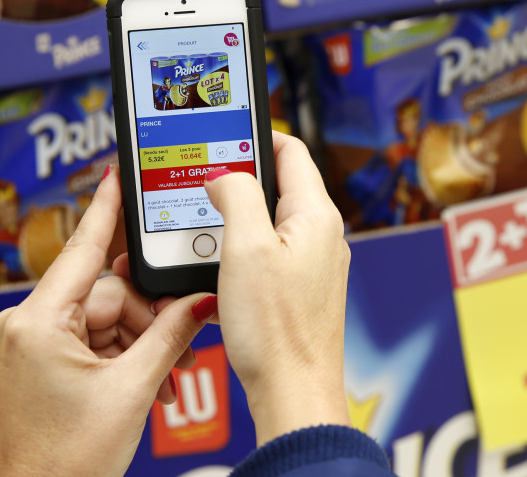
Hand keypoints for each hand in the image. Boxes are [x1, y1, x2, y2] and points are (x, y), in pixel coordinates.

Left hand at [0, 166, 211, 476]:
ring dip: (144, 342)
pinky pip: (98, 337)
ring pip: (110, 316)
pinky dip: (127, 354)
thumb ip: (171, 334)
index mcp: (38, 323)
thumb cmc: (68, 458)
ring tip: (165, 377)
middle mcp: (29, 324)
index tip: (120, 172)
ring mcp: (35, 341)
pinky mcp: (45, 357)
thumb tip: (202, 301)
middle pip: (110, 291)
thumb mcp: (132, 389)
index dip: (107, 207)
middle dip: (151, 316)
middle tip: (185, 335)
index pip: (83, 248)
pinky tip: (149, 380)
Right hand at [204, 131, 351, 444]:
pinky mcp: (302, 290)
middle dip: (240, 177)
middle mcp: (323, 235)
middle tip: (203, 177)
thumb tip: (225, 175)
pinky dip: (242, 248)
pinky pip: (270, 252)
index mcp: (316, 215)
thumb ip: (237, 197)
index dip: (256, 134)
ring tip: (203, 220)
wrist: (293, 393)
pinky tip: (216, 263)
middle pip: (280, 184)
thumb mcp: (245, 249)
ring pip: (271, 220)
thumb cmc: (275, 329)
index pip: (291, 150)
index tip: (223, 133)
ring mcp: (315, 264)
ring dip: (237, 216)